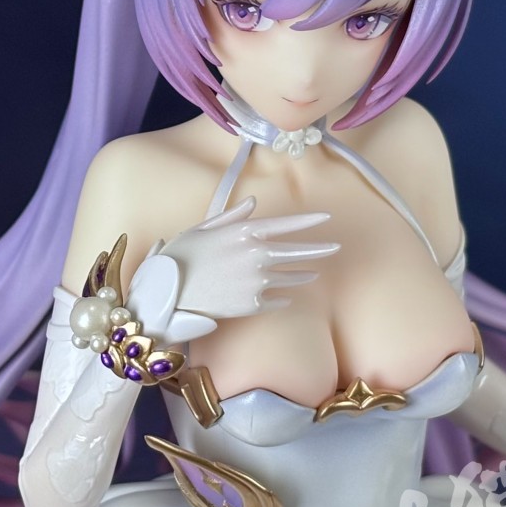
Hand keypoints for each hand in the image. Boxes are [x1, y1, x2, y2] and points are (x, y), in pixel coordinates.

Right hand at [156, 196, 338, 320]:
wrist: (168, 294)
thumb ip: (232, 215)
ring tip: (313, 274)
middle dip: (320, 248)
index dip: (309, 221)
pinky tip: (287, 298)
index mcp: (244, 232)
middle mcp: (256, 255)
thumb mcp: (203, 228)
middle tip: (336, 247)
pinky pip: (276, 300)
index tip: (327, 218)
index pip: (286, 224)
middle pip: (297, 251)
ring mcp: (257, 281)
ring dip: (303, 275)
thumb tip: (253, 202)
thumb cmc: (181, 256)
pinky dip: (282, 298)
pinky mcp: (253, 304)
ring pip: (290, 277)